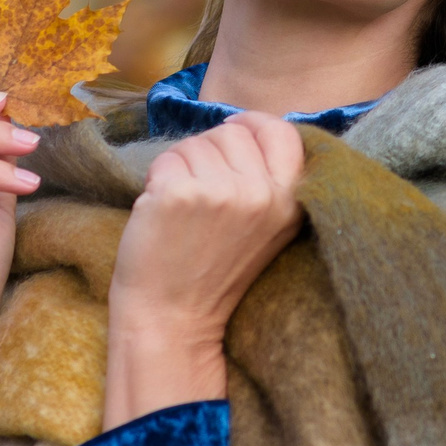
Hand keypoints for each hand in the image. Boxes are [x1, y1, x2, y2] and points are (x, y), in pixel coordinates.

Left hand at [105, 113, 304, 427]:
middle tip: (200, 194)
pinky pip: (165, 160)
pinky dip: (156, 181)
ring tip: (182, 211)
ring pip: (195, 143)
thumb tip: (243, 127)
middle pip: (231, 133)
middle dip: (209, 151)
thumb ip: (267, 182)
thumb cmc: (212, 274)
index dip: (254, 124)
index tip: (233, 131)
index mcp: (290, 203)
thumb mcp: (264, 229)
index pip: (282, 132)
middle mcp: (261, 195)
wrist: (173, 321)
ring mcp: (221, 193)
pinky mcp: (180, 193)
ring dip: (181, 167)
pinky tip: (162, 215)